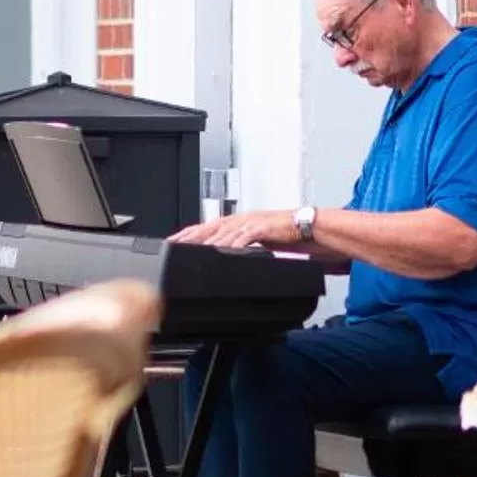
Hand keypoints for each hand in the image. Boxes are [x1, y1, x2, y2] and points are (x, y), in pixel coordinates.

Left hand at [169, 210, 300, 250]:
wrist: (306, 227)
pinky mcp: (263, 228)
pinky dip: (234, 243)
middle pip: (209, 227)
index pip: (205, 227)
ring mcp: (250, 223)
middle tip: (172, 245)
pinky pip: (246, 236)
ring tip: (192, 249)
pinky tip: (225, 249)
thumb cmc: (282, 234)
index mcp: (235, 222)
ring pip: (224, 231)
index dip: (186, 234)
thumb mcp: (253, 241)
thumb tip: (221, 256)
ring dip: (207, 241)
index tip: (170, 243)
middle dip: (189, 236)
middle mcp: (240, 220)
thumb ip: (237, 246)